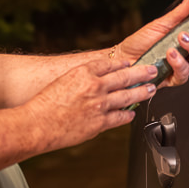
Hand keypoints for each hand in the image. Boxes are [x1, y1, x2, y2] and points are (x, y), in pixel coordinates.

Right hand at [26, 57, 159, 150]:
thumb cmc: (43, 105)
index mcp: (82, 73)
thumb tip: (95, 78)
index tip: (129, 63)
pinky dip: (127, 115)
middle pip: (124, 77)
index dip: (122, 63)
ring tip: (151, 89)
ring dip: (142, 92)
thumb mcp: (62, 82)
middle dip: (142, 73)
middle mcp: (94, 87)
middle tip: (152, 70)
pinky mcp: (99, 123)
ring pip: (128, 96)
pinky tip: (132, 113)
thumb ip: (80, 79)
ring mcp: (99, 105)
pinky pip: (120, 117)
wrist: (36, 125)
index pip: (108, 63)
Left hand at [109, 0, 188, 87]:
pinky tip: (171, 56)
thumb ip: (178, 14)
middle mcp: (188, 52)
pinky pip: (184, 74)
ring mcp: (182, 65)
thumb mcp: (160, 23)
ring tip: (180, 40)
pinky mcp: (173, 78)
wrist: (124, 58)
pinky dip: (179, 63)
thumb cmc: (141, 42)